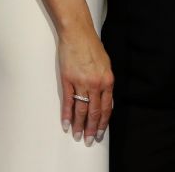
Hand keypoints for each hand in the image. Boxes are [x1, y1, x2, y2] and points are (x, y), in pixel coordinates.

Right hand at [58, 28, 113, 146]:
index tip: (100, 133)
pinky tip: (66, 124)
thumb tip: (104, 98)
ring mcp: (81, 82)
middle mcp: (96, 84)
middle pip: (95, 112)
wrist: (78, 32)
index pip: (106, 108)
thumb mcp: (105, 64)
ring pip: (81, 110)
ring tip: (78, 136)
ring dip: (80, 125)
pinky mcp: (68, 79)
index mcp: (107, 81)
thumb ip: (105, 82)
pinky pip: (68, 101)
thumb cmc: (91, 46)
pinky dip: (67, 114)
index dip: (103, 123)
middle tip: (90, 141)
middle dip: (92, 129)